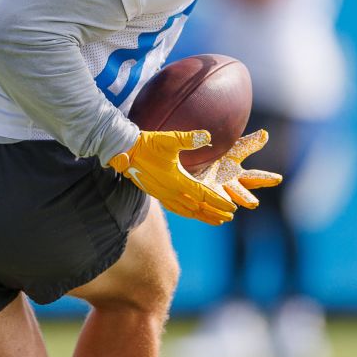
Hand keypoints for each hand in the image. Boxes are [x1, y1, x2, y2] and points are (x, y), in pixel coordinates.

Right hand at [109, 130, 236, 225]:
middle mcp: (171, 192)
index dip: (218, 201)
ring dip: (202, 216)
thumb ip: (189, 139)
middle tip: (229, 217)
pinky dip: (188, 213)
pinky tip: (192, 212)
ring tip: (216, 220)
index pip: (203, 195)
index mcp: (177, 181)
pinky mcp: (157, 194)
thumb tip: (208, 136)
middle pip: (198, 208)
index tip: (231, 207)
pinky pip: (176, 209)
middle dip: (214, 213)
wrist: (125, 151)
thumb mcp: (170, 139)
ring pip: (187, 211)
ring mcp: (163, 195)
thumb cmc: (148, 144)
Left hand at [192, 130, 281, 207]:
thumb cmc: (215, 155)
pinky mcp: (197, 196)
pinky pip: (204, 206)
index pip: (253, 177)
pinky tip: (214, 217)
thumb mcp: (232, 148)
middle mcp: (226, 186)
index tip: (278, 178)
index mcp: (235, 174)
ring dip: (226, 205)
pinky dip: (210, 212)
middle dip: (245, 197)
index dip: (265, 178)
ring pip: (221, 200)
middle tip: (253, 203)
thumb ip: (248, 144)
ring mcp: (212, 192)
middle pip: (238, 192)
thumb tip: (265, 134)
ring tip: (232, 209)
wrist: (191, 161)